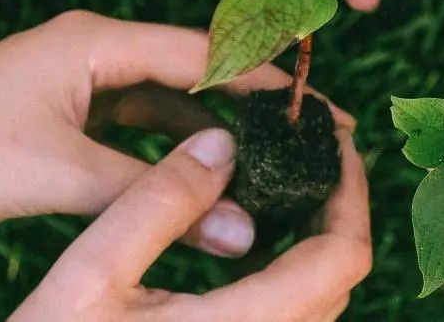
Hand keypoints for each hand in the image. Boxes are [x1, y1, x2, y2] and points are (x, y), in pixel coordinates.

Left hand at [0, 10, 280, 249]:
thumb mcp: (60, 176)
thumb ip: (153, 199)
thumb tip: (242, 227)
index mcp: (95, 42)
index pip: (203, 51)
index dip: (265, 79)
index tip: (316, 106)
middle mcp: (94, 51)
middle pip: (191, 72)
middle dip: (247, 105)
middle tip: (305, 134)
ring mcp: (78, 83)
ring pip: (166, 103)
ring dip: (209, 132)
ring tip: (267, 157)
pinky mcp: (65, 115)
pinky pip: (135, 127)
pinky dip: (168, 151)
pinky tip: (203, 176)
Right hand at [10, 125, 370, 321]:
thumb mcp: (90, 274)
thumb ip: (159, 204)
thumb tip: (223, 141)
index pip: (342, 258)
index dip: (353, 192)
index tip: (336, 140)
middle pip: (342, 276)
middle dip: (338, 206)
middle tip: (313, 150)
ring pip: (322, 299)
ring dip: (318, 237)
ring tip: (288, 178)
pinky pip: (293, 315)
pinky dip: (294, 268)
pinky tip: (256, 232)